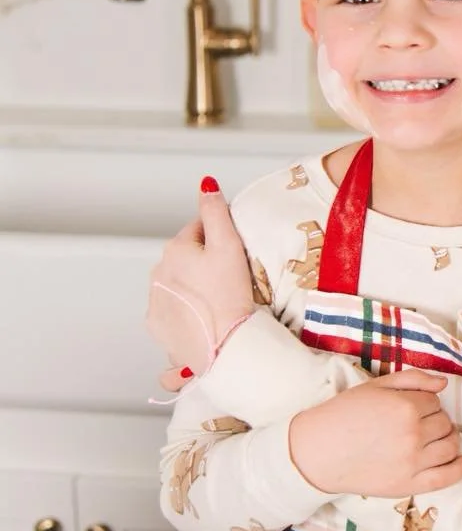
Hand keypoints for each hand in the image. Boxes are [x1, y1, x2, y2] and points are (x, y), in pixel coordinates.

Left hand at [147, 180, 257, 376]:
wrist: (225, 347)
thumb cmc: (231, 296)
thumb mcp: (229, 246)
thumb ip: (216, 211)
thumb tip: (205, 184)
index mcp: (175, 249)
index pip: (198, 229)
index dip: (220, 238)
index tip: (235, 255)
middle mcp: (158, 272)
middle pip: (186, 257)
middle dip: (204, 263)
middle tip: (231, 279)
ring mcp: (156, 301)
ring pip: (178, 284)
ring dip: (194, 287)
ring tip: (219, 301)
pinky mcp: (158, 326)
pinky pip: (173, 312)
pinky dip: (186, 312)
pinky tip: (205, 318)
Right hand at [288, 370, 461, 496]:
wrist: (319, 451)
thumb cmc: (345, 414)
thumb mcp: (377, 386)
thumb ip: (414, 379)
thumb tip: (444, 383)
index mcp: (406, 406)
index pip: (435, 401)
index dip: (425, 403)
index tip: (411, 408)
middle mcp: (414, 434)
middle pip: (445, 423)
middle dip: (436, 421)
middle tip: (418, 425)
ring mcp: (413, 461)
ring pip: (450, 446)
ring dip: (448, 440)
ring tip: (436, 440)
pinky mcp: (409, 484)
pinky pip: (447, 477)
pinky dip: (461, 469)